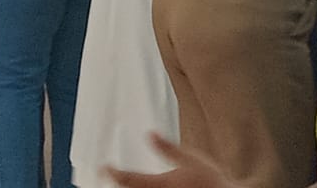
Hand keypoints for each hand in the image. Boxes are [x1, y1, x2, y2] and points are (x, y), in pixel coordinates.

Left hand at [104, 133, 240, 187]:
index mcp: (162, 184)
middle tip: (105, 172)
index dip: (113, 172)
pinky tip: (137, 185)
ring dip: (127, 187)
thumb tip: (149, 134)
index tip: (104, 166)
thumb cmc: (211, 181)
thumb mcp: (191, 159)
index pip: (128, 178)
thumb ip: (168, 149)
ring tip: (120, 178)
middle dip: (116, 182)